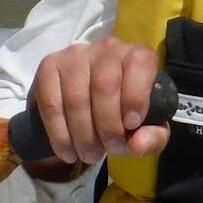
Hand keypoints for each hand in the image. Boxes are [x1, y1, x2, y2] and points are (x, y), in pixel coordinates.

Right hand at [26, 37, 169, 167]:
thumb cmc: (126, 113)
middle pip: (104, 84)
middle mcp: (107, 48)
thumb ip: (153, 137)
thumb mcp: (148, 127)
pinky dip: (59, 133)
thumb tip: (137, 144)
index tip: (131, 125)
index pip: (140, 64)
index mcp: (138, 55)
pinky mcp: (49, 66)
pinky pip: (51, 102)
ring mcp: (75, 54)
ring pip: (76, 96)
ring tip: (89, 155)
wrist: (91, 108)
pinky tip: (67, 150)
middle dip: (107, 126)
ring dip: (82, 134)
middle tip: (109, 149)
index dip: (135, 96)